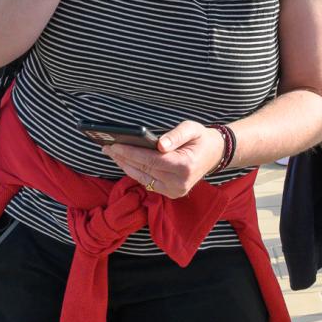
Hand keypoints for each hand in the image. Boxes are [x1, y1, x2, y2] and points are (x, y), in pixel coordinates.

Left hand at [102, 121, 224, 198]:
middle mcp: (179, 183)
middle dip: (123, 158)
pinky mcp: (171, 193)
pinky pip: (147, 182)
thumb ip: (176, 135)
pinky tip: (124, 161)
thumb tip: (159, 145)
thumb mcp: (192, 129)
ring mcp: (175, 191)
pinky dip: (135, 171)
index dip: (131, 152)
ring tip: (111, 153)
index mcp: (185, 167)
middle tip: (106, 147)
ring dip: (125, 165)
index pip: (151, 160)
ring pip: (143, 178)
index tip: (114, 145)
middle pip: (144, 169)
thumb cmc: (201, 138)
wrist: (214, 154)